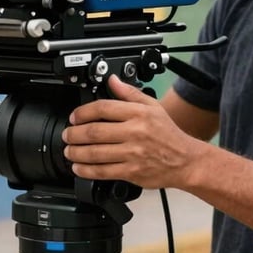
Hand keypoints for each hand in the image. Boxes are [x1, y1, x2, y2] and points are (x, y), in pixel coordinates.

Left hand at [62, 75, 206, 189]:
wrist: (185, 161)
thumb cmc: (168, 134)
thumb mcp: (153, 106)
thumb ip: (130, 93)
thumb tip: (112, 80)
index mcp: (138, 114)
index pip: (103, 109)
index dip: (83, 112)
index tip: (74, 116)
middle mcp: (135, 133)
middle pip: (95, 132)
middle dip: (74, 134)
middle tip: (67, 135)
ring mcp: (133, 153)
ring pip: (96, 153)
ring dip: (76, 152)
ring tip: (69, 150)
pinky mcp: (131, 172)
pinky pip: (103, 171)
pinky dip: (86, 170)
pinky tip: (79, 167)